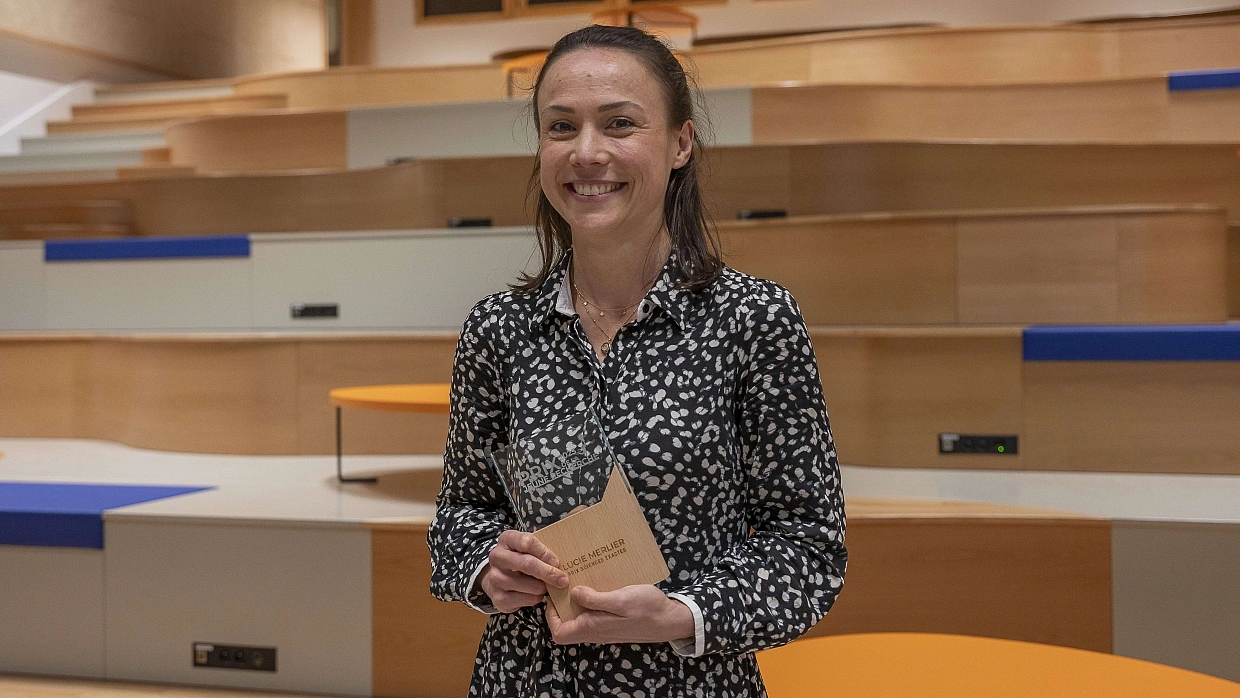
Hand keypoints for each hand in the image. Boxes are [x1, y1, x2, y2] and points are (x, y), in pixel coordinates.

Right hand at [480, 530, 568, 612]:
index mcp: (506, 539)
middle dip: (548, 572)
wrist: (497, 578)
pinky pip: (528, 599)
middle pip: (527, 564)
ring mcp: (496, 578)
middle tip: (563, 579)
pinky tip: (535, 593)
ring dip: (544, 587)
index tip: (557, 561)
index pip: (527, 542)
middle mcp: (497, 557)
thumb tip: (561, 564)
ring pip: (530, 585)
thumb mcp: (527, 548)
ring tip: (544, 585)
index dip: (544, 553)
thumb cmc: (519, 559)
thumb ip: (541, 551)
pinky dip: (537, 597)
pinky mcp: (499, 598)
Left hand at [546, 584, 694, 644]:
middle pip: (567, 625)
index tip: (553, 596)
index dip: (550, 616)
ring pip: (579, 618)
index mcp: (593, 628)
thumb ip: (595, 599)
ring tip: (578, 579)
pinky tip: (595, 584)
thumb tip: (574, 593)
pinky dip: (589, 600)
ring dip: (575, 601)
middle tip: (563, 583)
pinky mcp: (612, 621)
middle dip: (561, 606)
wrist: (670, 619)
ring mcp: (604, 627)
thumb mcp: (620, 600)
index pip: (560, 632)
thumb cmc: (647, 609)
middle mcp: (596, 631)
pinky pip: (593, 614)